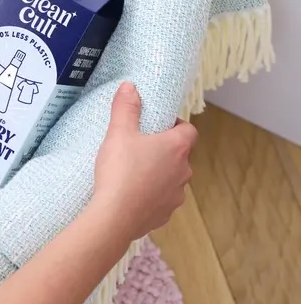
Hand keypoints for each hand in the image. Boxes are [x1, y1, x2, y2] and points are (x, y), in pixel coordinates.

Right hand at [92, 81, 197, 240]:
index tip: (159, 125)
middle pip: (180, 155)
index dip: (176, 125)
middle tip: (138, 147)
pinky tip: (131, 194)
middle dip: (163, 150)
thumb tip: (130, 87)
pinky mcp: (165, 214)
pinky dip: (151, 195)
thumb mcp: (118, 133)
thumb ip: (126, 108)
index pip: (189, 130)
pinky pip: (161, 200)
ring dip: (158, 174)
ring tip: (133, 172)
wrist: (114, 216)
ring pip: (171, 179)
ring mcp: (176, 195)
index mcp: (176, 148)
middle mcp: (183, 171)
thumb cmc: (120, 171)